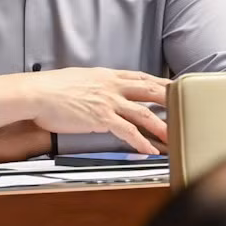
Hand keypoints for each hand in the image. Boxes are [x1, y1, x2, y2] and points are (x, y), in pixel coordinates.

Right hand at [0, 67, 169, 153]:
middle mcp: (113, 86)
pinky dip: (141, 142)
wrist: (37, 93)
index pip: (142, 77)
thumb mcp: (80, 78)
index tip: (174, 85)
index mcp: (109, 75)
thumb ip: (96, 84)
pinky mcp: (101, 118)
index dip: (160, 82)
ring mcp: (109, 102)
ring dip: (161, 125)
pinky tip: (149, 150)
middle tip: (188, 106)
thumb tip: (100, 89)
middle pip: (150, 91)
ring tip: (174, 135)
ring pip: (144, 113)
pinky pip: (128, 132)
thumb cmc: (52, 88)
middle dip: (171, 99)